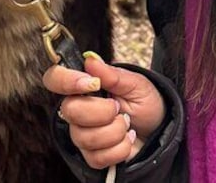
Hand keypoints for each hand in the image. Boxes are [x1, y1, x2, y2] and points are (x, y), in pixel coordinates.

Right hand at [43, 51, 165, 169]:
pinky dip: (119, 149)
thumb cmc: (145, 103)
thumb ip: (112, 74)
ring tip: (127, 124)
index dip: (67, 81)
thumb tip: (90, 59)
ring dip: (116, 132)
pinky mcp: (91, 156)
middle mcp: (78, 109)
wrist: (159, 130)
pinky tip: (127, 140)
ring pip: (85, 137)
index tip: (93, 83)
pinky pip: (96, 157)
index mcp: (84, 87)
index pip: (55, 79)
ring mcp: (82, 134)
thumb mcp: (135, 84)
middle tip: (120, 108)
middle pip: (70, 111)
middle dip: (103, 112)